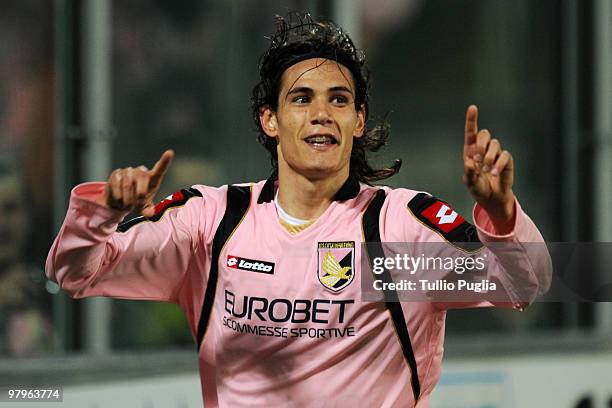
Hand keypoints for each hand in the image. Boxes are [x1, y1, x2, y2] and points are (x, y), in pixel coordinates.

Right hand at [96, 150, 173, 216]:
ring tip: (127, 204)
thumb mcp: (144, 209)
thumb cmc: (136, 203)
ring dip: (128, 199)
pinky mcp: (116, 173)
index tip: (170, 152)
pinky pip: (117, 185)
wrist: (118, 203)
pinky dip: (118, 196)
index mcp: (152, 179)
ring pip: (128, 185)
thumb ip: (149, 211)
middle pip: (142, 180)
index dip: (165, 161)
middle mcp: (141, 172)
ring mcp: (128, 171)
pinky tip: (119, 199)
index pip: (160, 169)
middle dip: (139, 195)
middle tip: (136, 204)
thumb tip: (151, 214)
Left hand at [463, 105, 514, 229]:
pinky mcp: (506, 160)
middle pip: (484, 134)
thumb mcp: (470, 183)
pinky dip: (498, 164)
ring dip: (488, 157)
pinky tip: (493, 173)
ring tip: (485, 170)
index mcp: (470, 152)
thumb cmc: (478, 188)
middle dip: (480, 144)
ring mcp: (495, 154)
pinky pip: (505, 155)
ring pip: (494, 144)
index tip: (473, 107)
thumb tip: (468, 162)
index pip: (471, 133)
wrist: (492, 198)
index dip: (472, 120)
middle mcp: (483, 150)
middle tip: (476, 159)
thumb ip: (468, 173)